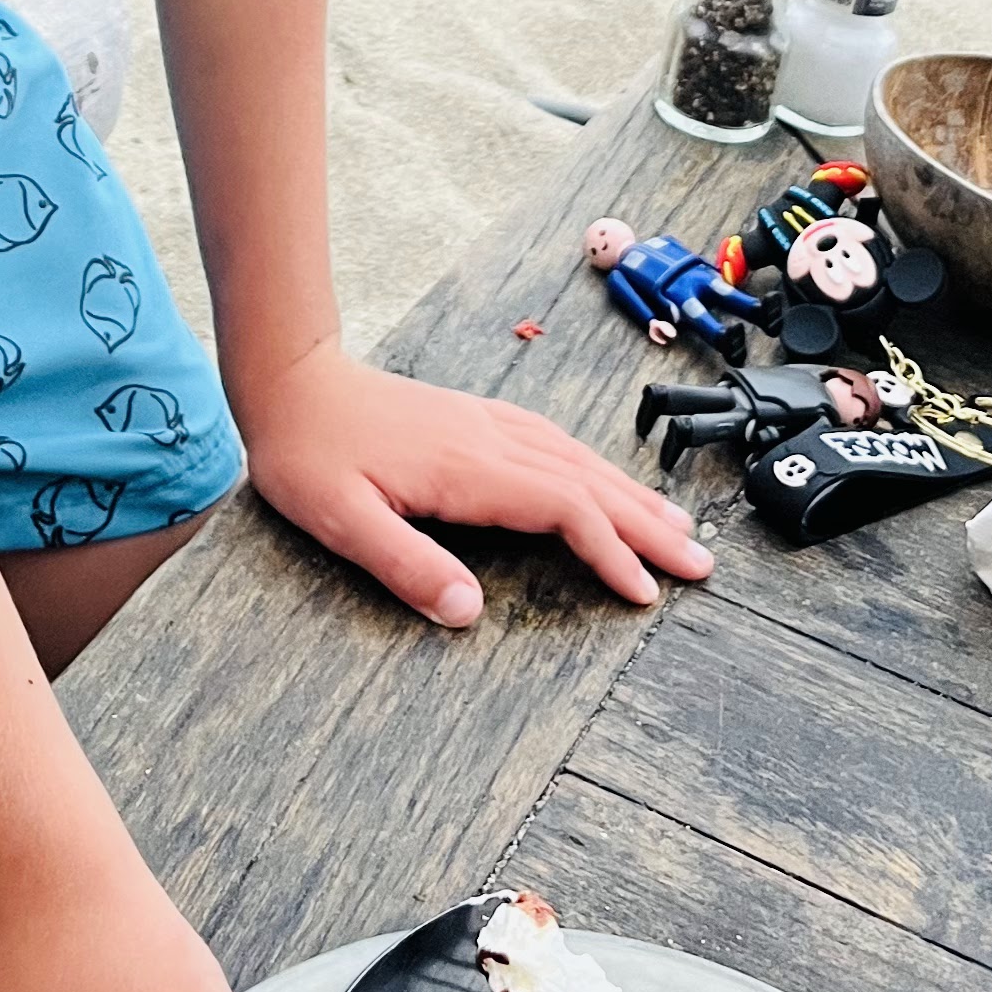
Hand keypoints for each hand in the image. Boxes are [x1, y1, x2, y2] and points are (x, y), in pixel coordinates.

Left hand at [235, 340, 714, 627]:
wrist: (290, 379)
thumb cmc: (307, 453)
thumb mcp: (340, 521)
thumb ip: (404, 565)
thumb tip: (469, 612)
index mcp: (468, 469)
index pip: (564, 510)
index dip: (611, 551)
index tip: (645, 593)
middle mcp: (491, 440)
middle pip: (590, 484)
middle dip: (649, 526)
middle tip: (701, 564)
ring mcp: (487, 424)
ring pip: (580, 461)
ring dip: (632, 496)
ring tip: (676, 528)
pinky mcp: (476, 420)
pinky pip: (556, 444)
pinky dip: (596, 470)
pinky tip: (606, 483)